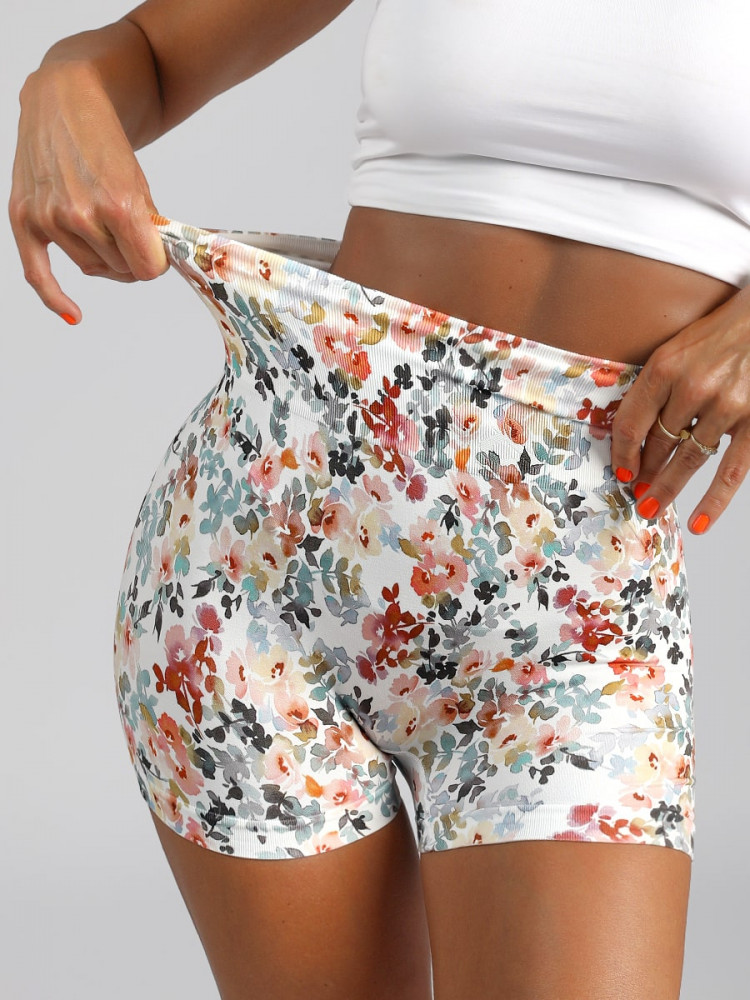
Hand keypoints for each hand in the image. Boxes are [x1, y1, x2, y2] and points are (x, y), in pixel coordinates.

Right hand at [8, 63, 167, 324]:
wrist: (64, 100)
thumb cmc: (105, 141)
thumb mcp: (140, 185)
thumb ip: (147, 229)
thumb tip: (156, 266)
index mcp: (119, 205)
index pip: (148, 269)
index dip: (156, 262)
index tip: (156, 251)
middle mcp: (81, 214)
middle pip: (121, 270)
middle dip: (131, 256)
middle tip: (131, 235)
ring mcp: (50, 217)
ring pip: (91, 269)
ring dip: (104, 258)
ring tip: (106, 229)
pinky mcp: (24, 217)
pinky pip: (38, 273)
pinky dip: (56, 298)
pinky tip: (74, 314)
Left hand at [610, 287, 749, 534]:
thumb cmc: (721, 332)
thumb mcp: (677, 348)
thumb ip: (656, 385)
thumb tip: (632, 430)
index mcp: (665, 367)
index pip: (630, 423)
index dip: (621, 453)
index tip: (620, 471)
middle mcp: (692, 387)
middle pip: (657, 444)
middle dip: (645, 472)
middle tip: (637, 492)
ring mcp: (726, 406)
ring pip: (688, 460)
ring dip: (668, 487)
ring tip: (652, 507)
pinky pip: (731, 471)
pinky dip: (714, 502)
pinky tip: (698, 523)